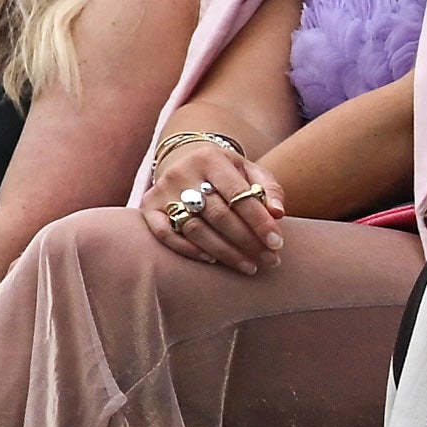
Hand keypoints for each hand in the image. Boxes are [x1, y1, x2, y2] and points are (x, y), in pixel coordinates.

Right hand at [143, 126, 285, 277]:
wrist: (184, 159)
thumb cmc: (225, 172)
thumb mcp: (249, 170)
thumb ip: (268, 189)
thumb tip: (277, 214)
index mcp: (210, 159)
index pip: (238, 194)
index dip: (259, 221)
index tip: (277, 243)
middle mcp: (182, 173)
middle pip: (218, 215)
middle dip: (247, 241)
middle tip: (269, 260)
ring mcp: (162, 191)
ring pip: (195, 229)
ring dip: (225, 252)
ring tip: (249, 267)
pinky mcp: (148, 207)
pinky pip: (166, 235)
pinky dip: (189, 250)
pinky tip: (212, 261)